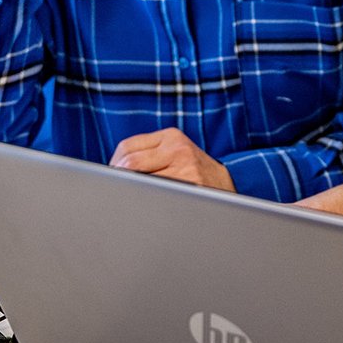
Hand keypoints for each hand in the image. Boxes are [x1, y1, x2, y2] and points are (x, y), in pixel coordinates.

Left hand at [110, 128, 234, 192]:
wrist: (230, 186)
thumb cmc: (195, 174)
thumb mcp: (176, 154)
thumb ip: (149, 156)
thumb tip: (112, 172)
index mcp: (170, 136)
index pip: (127, 147)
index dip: (114, 165)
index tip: (113, 180)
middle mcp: (177, 146)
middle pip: (130, 162)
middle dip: (119, 179)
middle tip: (116, 193)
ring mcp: (185, 165)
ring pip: (140, 178)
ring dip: (131, 191)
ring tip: (130, 201)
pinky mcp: (191, 183)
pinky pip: (157, 193)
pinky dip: (146, 200)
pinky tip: (148, 205)